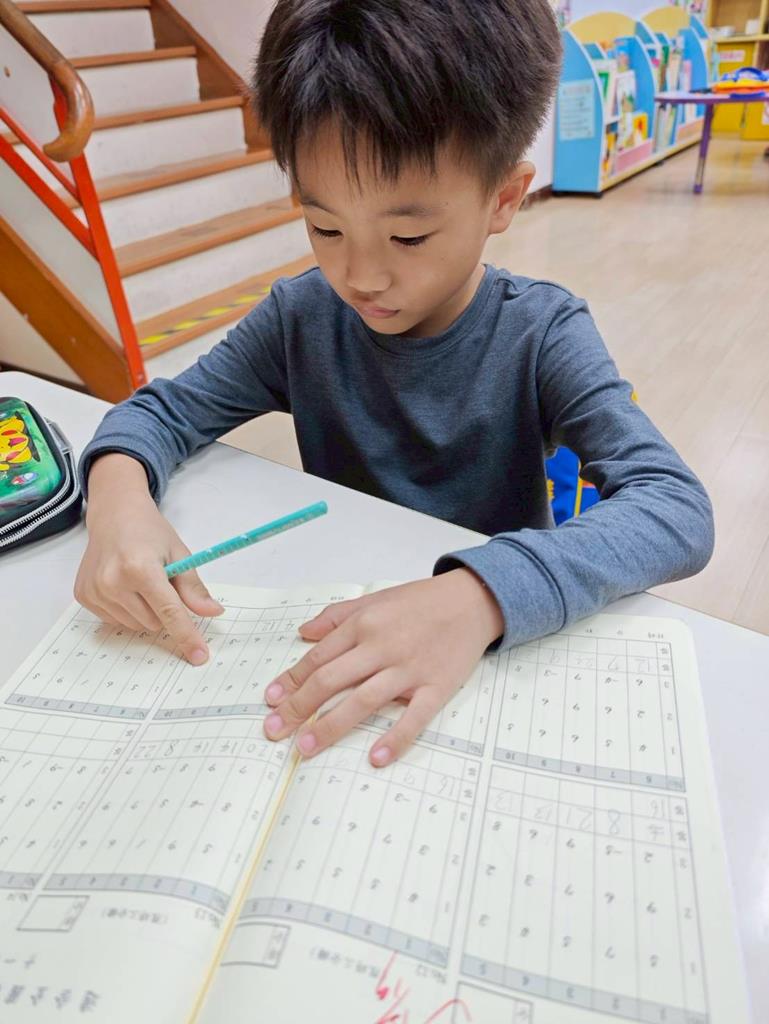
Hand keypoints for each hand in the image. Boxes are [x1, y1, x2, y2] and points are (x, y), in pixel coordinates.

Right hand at [74, 454, 222, 662]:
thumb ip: (194, 588)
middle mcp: (113, 581)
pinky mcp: (84, 596)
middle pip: (154, 622)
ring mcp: (95, 590)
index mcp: (140, 568)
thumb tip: (213, 613)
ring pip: (136, 625)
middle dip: (166, 610)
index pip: (169, 612)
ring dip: (147, 612)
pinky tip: (125, 587)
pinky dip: (128, 610)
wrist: (114, 515)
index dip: (187, 636)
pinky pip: (116, 621)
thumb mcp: (179, 554)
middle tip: (161, 582)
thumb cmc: (150, 532)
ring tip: (141, 581)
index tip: (199, 656)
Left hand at [262, 568, 503, 765]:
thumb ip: (336, 616)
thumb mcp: (374, 598)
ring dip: (331, 726)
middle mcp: (381, 646)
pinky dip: (396, 738)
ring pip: (363, 700)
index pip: (318, 658)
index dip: (291, 681)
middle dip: (298, 708)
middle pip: (331, 680)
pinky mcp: (436, 687)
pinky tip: (376, 757)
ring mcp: (409, 669)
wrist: (472, 601)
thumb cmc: (420, 601)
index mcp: (363, 624)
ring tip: (305, 748)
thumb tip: (302, 633)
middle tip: (274, 731)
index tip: (271, 702)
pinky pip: (414, 717)